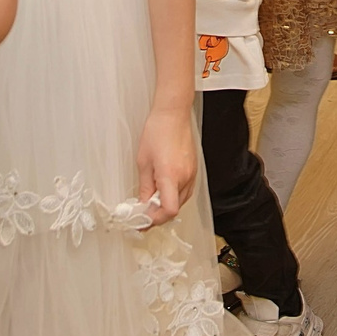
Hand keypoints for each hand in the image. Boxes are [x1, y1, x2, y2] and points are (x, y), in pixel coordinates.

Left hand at [136, 105, 197, 220]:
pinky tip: (163, 191)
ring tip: (151, 201)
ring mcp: (192, 174)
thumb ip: (144, 187)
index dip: (155, 220)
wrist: (173, 115)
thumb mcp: (143, 162)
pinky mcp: (194, 170)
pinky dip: (174, 196)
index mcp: (170, 175)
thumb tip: (142, 204)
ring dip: (166, 205)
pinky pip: (185, 191)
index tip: (143, 221)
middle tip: (142, 213)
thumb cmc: (157, 132)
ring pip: (181, 202)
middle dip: (158, 214)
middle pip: (174, 209)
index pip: (169, 210)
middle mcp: (184, 177)